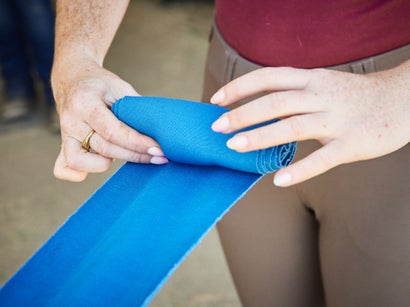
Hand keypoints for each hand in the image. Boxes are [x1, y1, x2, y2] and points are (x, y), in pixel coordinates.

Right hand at [52, 59, 167, 181]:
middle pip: (104, 148)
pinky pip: (64, 167)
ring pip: (82, 161)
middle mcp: (71, 120)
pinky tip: (102, 164)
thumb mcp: (120, 87)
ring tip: (131, 155)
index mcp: (85, 103)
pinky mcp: (64, 144)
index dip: (137, 143)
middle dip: (135, 155)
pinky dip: (79, 173)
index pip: (112, 131)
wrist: (72, 77)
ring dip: (110, 163)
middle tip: (159, 156)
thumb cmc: (100, 84)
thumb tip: (160, 130)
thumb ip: (135, 108)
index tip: (158, 149)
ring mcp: (64, 134)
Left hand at [210, 66, 409, 186]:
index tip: (216, 100)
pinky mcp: (353, 143)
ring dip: (261, 137)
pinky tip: (279, 179)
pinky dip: (300, 170)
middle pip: (275, 103)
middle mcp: (321, 96)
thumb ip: (293, 95)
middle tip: (217, 128)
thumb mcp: (321, 85)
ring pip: (293, 127)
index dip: (240, 88)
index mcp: (311, 80)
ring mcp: (337, 119)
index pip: (268, 78)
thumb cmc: (354, 96)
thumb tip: (258, 110)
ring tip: (235, 147)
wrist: (403, 99)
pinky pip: (323, 159)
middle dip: (242, 114)